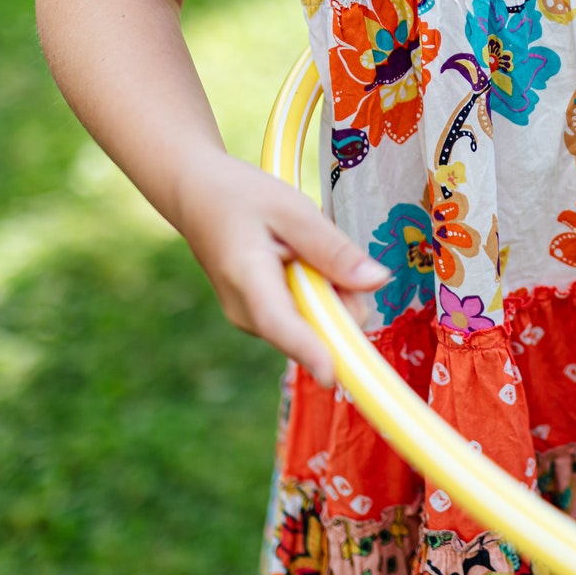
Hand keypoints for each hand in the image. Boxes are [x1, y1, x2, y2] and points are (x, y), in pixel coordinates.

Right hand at [171, 148, 388, 388]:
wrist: (197, 197)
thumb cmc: (242, 197)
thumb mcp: (293, 210)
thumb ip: (333, 248)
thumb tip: (378, 282)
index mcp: (247, 279)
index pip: (279, 324)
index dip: (309, 351)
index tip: (333, 378)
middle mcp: (245, 313)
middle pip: (313, 328)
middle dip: (338, 298)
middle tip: (323, 250)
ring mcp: (252, 321)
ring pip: (314, 323)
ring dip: (327, 292)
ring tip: (302, 249)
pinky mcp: (261, 319)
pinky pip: (305, 316)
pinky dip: (315, 293)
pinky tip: (297, 261)